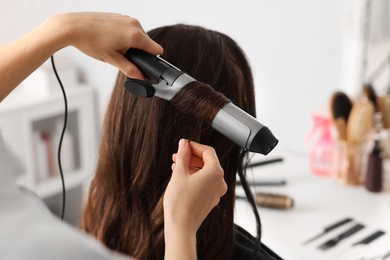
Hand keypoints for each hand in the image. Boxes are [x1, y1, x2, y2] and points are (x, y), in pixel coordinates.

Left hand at [0, 12, 162, 100]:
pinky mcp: (119, 16)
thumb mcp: (111, 59)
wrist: (72, 27)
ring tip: (113, 48)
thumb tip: (140, 77)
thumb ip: (129, 69)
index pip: (156, 49)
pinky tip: (110, 39)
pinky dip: (124, 36)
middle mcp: (134, 24)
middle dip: (138, 53)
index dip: (151, 60)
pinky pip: (129, 29)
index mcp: (134, 35)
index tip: (145, 66)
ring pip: (138, 35)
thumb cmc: (89, 41)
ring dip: (131, 44)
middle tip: (122, 58)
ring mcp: (126, 18)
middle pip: (147, 43)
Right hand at [163, 139, 226, 259]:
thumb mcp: (179, 173)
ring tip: (176, 165)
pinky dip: (195, 177)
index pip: (208, 151)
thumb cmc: (180, 202)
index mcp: (216, 172)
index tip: (183, 144)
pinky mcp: (211, 200)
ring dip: (192, 166)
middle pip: (207, 162)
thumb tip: (184, 144)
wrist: (181, 228)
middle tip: (178, 155)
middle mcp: (220, 182)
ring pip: (205, 173)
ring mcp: (216, 192)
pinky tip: (181, 177)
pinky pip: (205, 183)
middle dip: (192, 156)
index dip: (194, 146)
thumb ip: (183, 155)